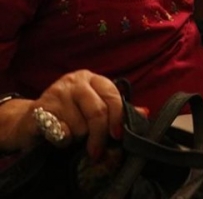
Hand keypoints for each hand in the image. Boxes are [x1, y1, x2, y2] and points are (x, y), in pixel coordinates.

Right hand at [4, 71, 122, 157]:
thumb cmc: (69, 114)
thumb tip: (144, 113)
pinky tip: (59, 135)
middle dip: (100, 135)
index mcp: (92, 79)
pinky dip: (63, 140)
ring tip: (72, 133)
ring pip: (80, 125)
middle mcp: (75, 81)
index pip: (113, 95)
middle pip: (98, 111)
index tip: (118, 136)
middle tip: (97, 151)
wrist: (29, 121)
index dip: (118, 117)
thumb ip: (119, 110)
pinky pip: (61, 132)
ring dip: (78, 137)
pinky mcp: (40, 109)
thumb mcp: (95, 107)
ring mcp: (56, 93)